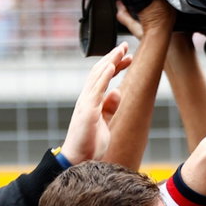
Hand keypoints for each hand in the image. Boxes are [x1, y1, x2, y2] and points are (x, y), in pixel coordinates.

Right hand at [60, 43, 133, 163]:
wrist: (78, 159)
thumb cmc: (89, 144)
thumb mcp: (104, 123)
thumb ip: (109, 108)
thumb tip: (117, 92)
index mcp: (91, 101)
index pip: (103, 78)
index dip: (115, 65)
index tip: (127, 57)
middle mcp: (86, 98)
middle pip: (100, 72)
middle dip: (113, 58)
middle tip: (126, 46)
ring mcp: (86, 103)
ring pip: (97, 76)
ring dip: (110, 61)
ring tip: (120, 50)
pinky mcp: (87, 110)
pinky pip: (96, 89)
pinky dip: (104, 76)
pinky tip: (111, 65)